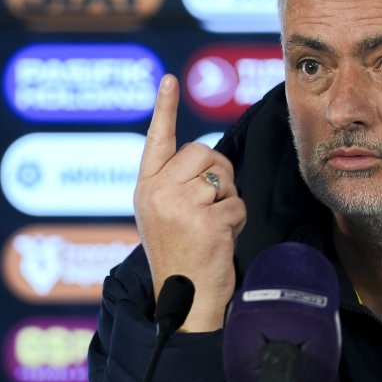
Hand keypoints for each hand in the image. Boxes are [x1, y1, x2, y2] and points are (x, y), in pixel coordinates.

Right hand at [134, 74, 245, 331]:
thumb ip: (175, 184)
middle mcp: (156, 193)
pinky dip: (236, 221)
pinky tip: (219, 241)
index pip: (156, 140)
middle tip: (209, 208)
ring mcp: (180, 206)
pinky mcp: (206, 221)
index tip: (169, 79)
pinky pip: (237, 203)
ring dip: (227, 201)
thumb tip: (207, 158)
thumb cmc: (180, 257)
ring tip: (210, 228)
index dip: (164, 108)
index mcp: (145, 188)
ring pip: (223, 177)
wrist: (183, 301)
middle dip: (218, 175)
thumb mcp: (162, 215)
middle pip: (204, 152)